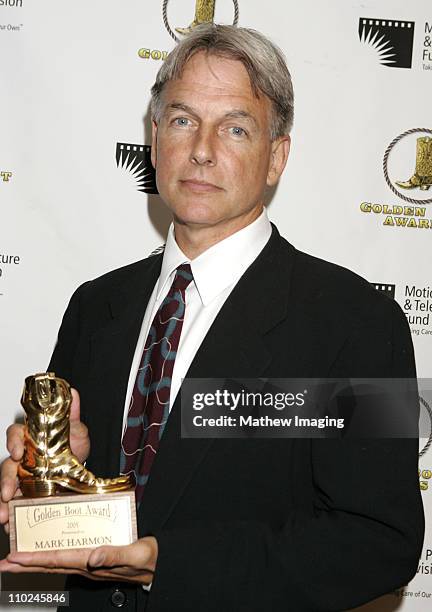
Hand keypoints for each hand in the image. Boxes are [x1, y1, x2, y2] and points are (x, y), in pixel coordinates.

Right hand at [0, 388, 89, 532]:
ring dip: (2, 501)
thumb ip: (72, 413)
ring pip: (6, 486)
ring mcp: (22, 475)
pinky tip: (10, 524)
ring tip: (4, 516)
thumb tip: (73, 392)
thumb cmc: (73, 442)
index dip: (13, 441)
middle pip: (6, 466)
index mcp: (31, 437)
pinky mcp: (25, 492)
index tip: (18, 452)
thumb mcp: (76, 428)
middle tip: (7, 493)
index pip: (15, 434)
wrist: (81, 463)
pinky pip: (13, 502)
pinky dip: (10, 513)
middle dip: (4, 481)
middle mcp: (22, 456)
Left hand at [0, 537, 157, 585]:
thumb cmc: (149, 558)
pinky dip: (52, 557)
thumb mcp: (137, 553)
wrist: (160, 565)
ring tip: (17, 560)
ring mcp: (90, 565)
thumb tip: (93, 556)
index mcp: (94, 562)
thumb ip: (115, 554)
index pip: (58, 560)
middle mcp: (88, 566)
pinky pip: (68, 559)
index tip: (14, 557)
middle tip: (4, 562)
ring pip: (56, 564)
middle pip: (51, 566)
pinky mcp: (94, 561)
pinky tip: (46, 553)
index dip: (35, 559)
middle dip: (26, 565)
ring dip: (35, 562)